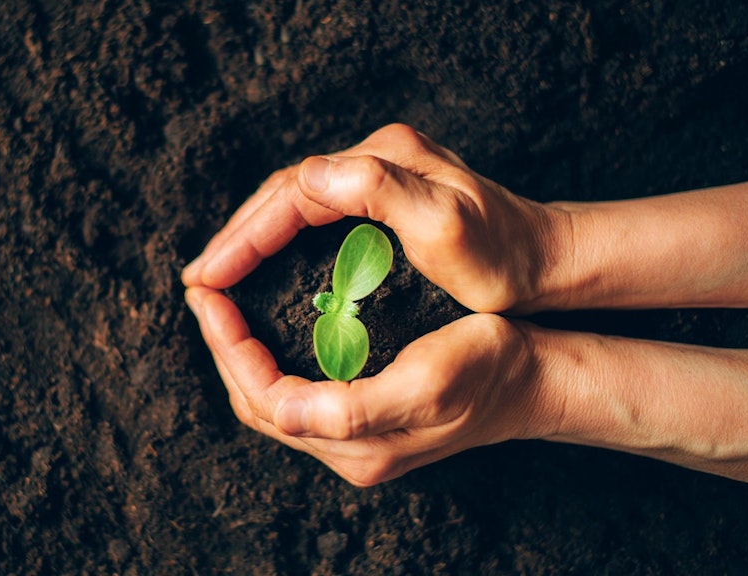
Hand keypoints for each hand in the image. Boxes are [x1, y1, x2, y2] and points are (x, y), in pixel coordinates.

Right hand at [182, 123, 569, 312]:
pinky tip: (264, 263)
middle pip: (284, 194)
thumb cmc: (503, 255)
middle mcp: (376, 160)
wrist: (548, 261)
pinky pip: (313, 216)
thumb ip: (380, 191)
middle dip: (236, 237)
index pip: (291, 193)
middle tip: (199, 281)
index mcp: (382, 160)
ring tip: (218, 274)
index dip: (244, 235)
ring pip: (294, 203)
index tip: (208, 277)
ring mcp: (380, 177)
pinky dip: (279, 240)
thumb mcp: (446, 226)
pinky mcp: (384, 200)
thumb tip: (308, 173)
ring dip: (251, 239)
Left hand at [184, 286, 544, 485]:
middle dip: (224, 349)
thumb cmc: (488, 367)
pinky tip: (266, 329)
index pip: (263, 399)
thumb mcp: (427, 383)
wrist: (533, 378)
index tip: (209, 297)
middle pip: (257, 403)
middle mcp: (348, 450)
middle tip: (205, 296)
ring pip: (271, 401)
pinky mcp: (364, 422)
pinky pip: (294, 394)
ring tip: (224, 309)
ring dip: (241, 354)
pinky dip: (269, 360)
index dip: (228, 348)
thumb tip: (279, 412)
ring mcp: (355, 439)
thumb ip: (351, 408)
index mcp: (356, 444)